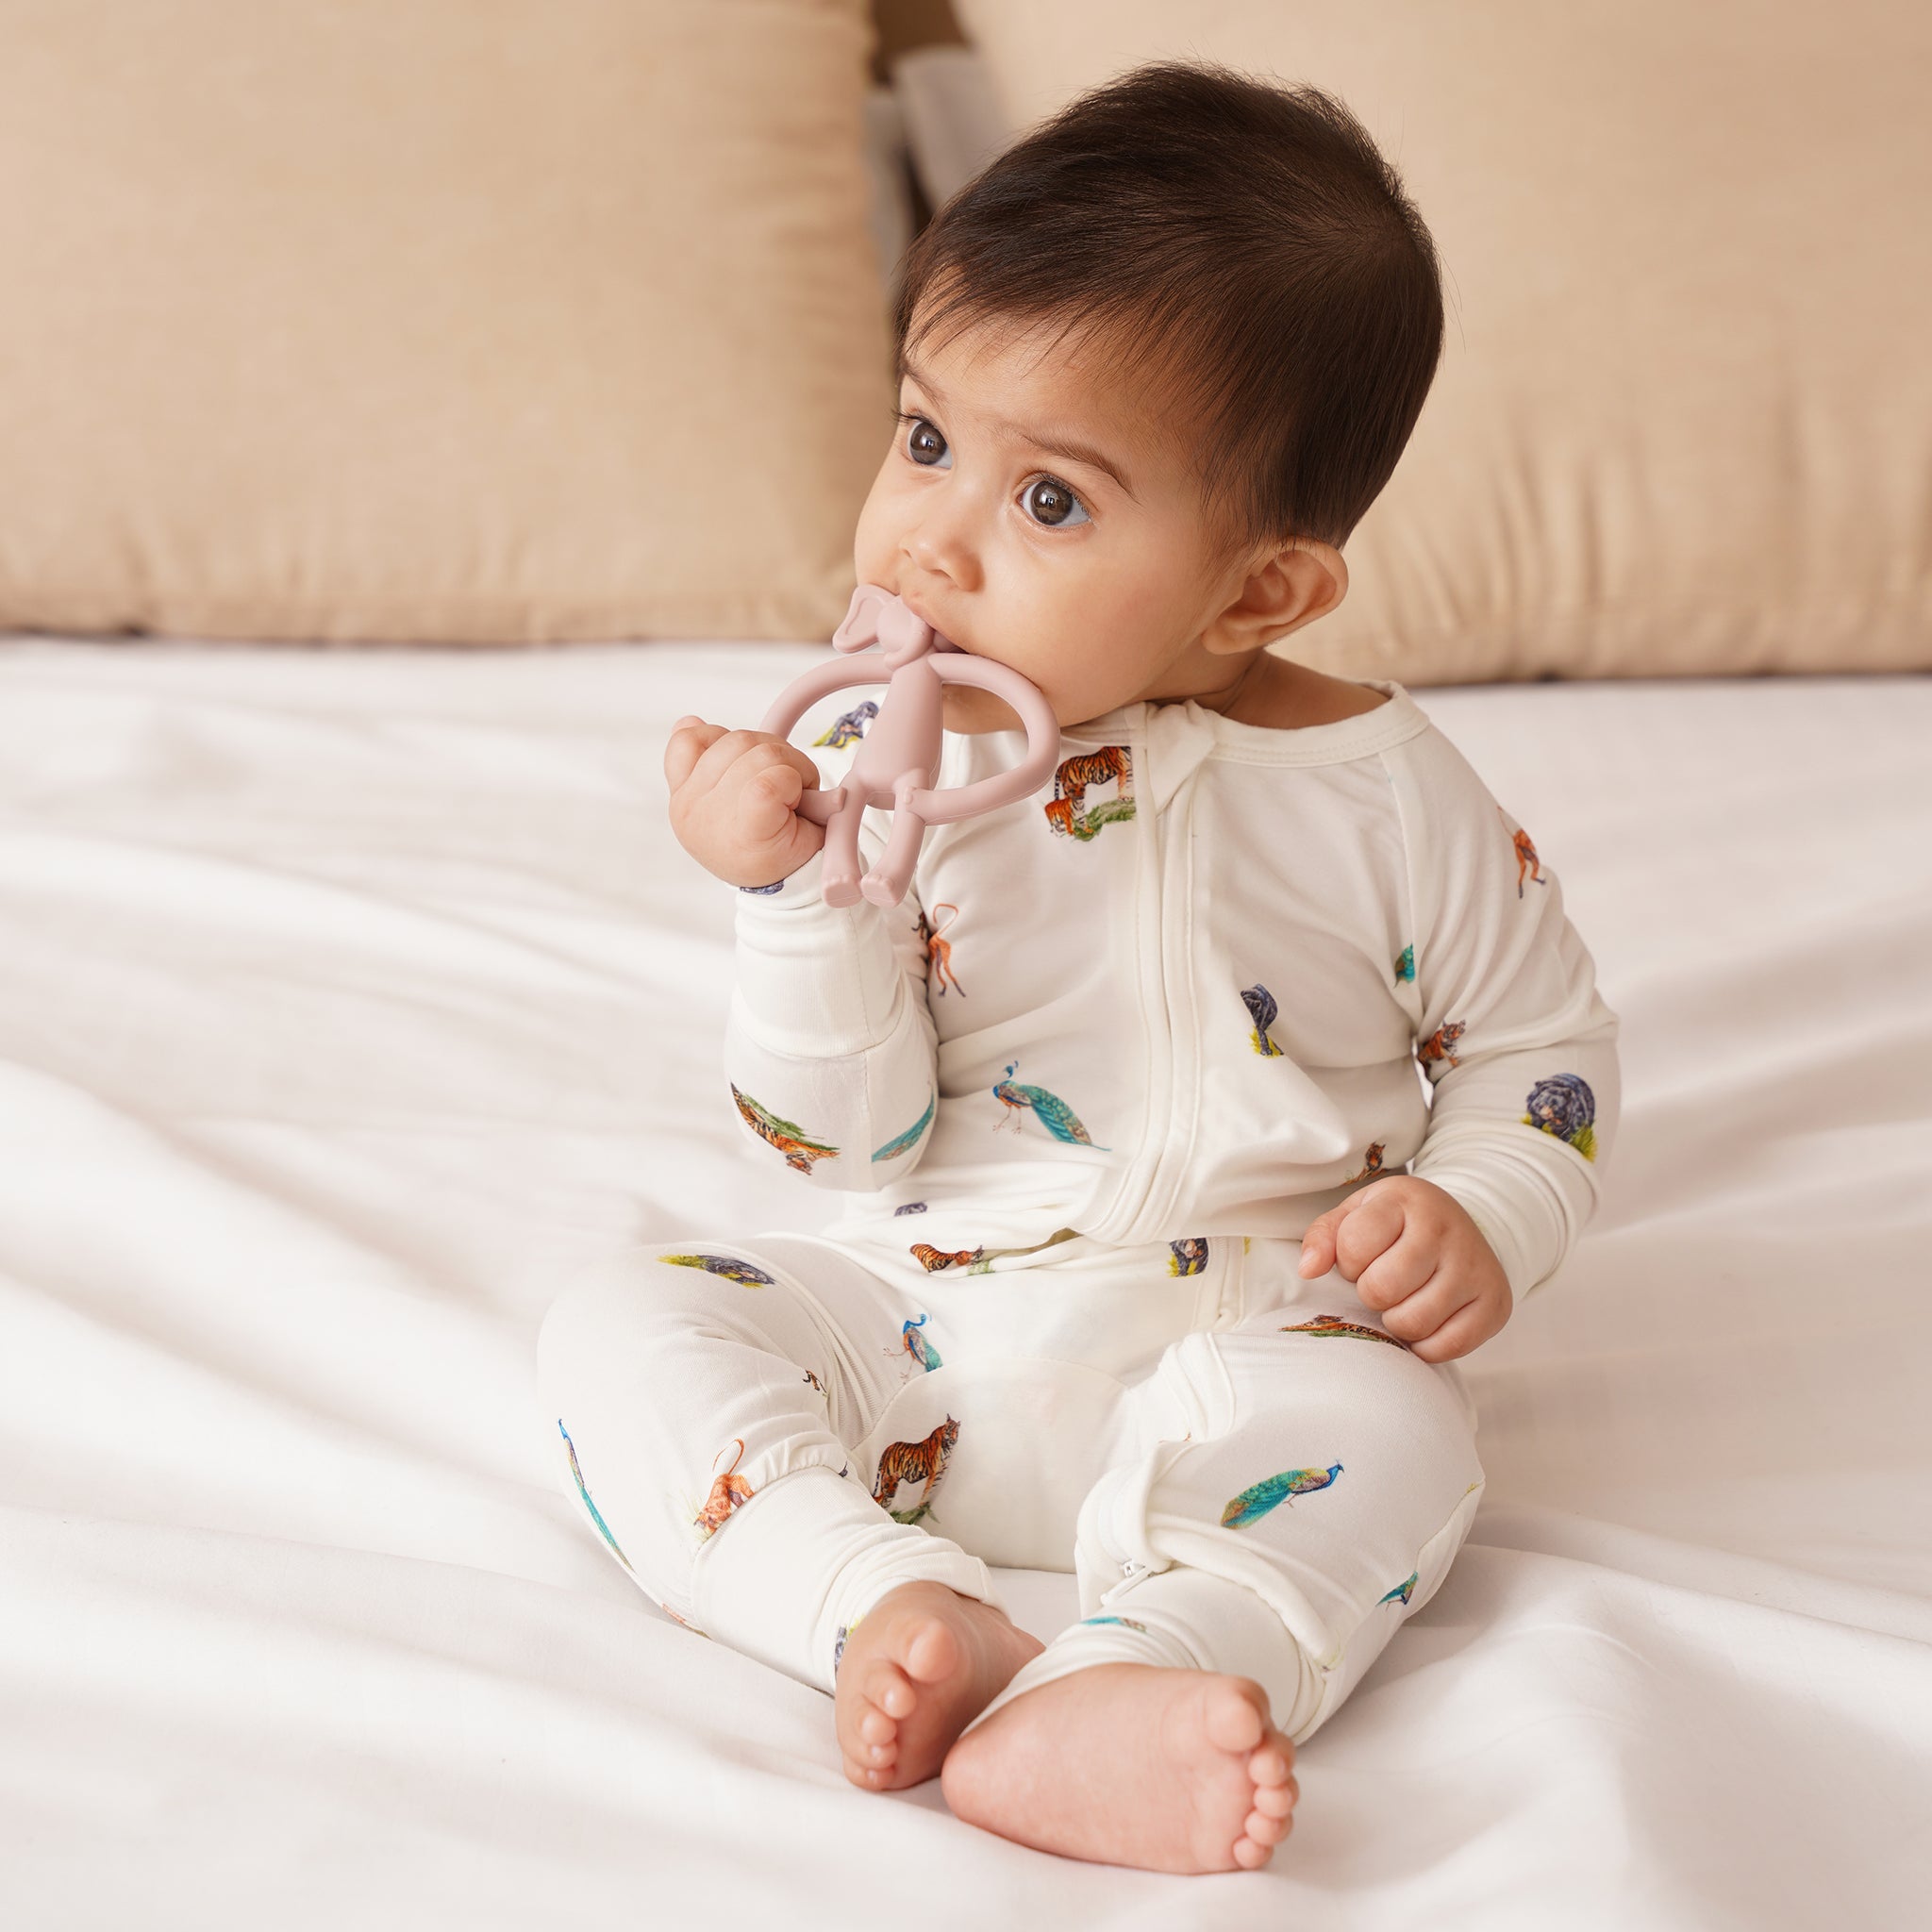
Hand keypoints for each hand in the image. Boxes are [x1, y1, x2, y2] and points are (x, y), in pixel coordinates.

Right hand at [664, 715, 828, 888]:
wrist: (795, 895)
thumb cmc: (768, 845)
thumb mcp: (730, 802)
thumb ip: (708, 762)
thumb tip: (689, 720)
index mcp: (683, 800)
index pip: (687, 741)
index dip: (726, 739)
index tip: (749, 768)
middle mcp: (689, 808)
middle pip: (736, 739)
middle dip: (775, 754)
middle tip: (788, 791)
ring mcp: (714, 817)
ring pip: (761, 751)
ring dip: (794, 767)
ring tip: (794, 800)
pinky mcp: (748, 823)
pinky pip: (774, 777)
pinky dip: (798, 781)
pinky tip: (799, 804)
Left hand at [1294, 1177, 1511, 1362]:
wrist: (1466, 1227)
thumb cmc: (1398, 1225)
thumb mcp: (1357, 1215)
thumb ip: (1324, 1236)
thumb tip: (1308, 1269)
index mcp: (1407, 1200)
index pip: (1353, 1247)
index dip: (1347, 1262)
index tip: (1363, 1257)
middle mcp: (1447, 1230)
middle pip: (1381, 1289)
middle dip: (1371, 1293)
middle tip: (1383, 1282)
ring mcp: (1476, 1268)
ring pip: (1413, 1322)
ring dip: (1396, 1321)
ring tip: (1403, 1300)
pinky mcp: (1496, 1304)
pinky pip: (1447, 1347)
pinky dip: (1425, 1345)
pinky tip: (1426, 1320)